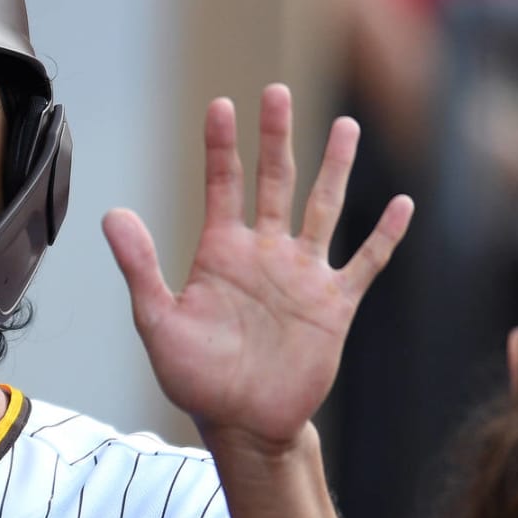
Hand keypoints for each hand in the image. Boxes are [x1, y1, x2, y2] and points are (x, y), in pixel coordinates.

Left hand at [103, 84, 412, 455]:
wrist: (242, 424)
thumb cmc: (197, 379)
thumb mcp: (159, 322)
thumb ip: (141, 267)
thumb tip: (112, 214)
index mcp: (221, 253)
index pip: (223, 185)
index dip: (222, 147)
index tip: (221, 106)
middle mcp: (265, 254)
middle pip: (275, 181)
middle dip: (277, 138)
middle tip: (276, 93)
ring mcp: (302, 275)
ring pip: (323, 207)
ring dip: (335, 168)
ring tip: (346, 126)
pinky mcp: (334, 305)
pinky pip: (365, 263)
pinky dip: (384, 236)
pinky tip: (404, 204)